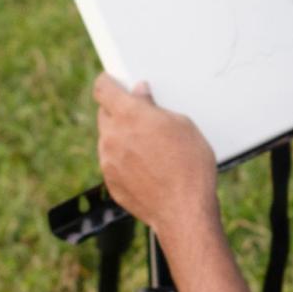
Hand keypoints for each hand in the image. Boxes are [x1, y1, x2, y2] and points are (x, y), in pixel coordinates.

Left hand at [93, 74, 218, 235]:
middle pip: (105, 113)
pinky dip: (124, 160)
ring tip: (150, 147)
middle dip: (119, 110)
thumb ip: (155, 107)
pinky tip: (147, 167)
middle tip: (141, 115)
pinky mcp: (111, 182)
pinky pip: (112, 163)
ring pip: (109, 139)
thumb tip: (141, 95)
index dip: (107, 82)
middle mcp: (112, 136)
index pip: (103, 89)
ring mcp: (108, 161)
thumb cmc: (189, 165)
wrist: (184, 211)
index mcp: (129, 115)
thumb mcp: (181, 125)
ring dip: (122, 137)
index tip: (112, 80)